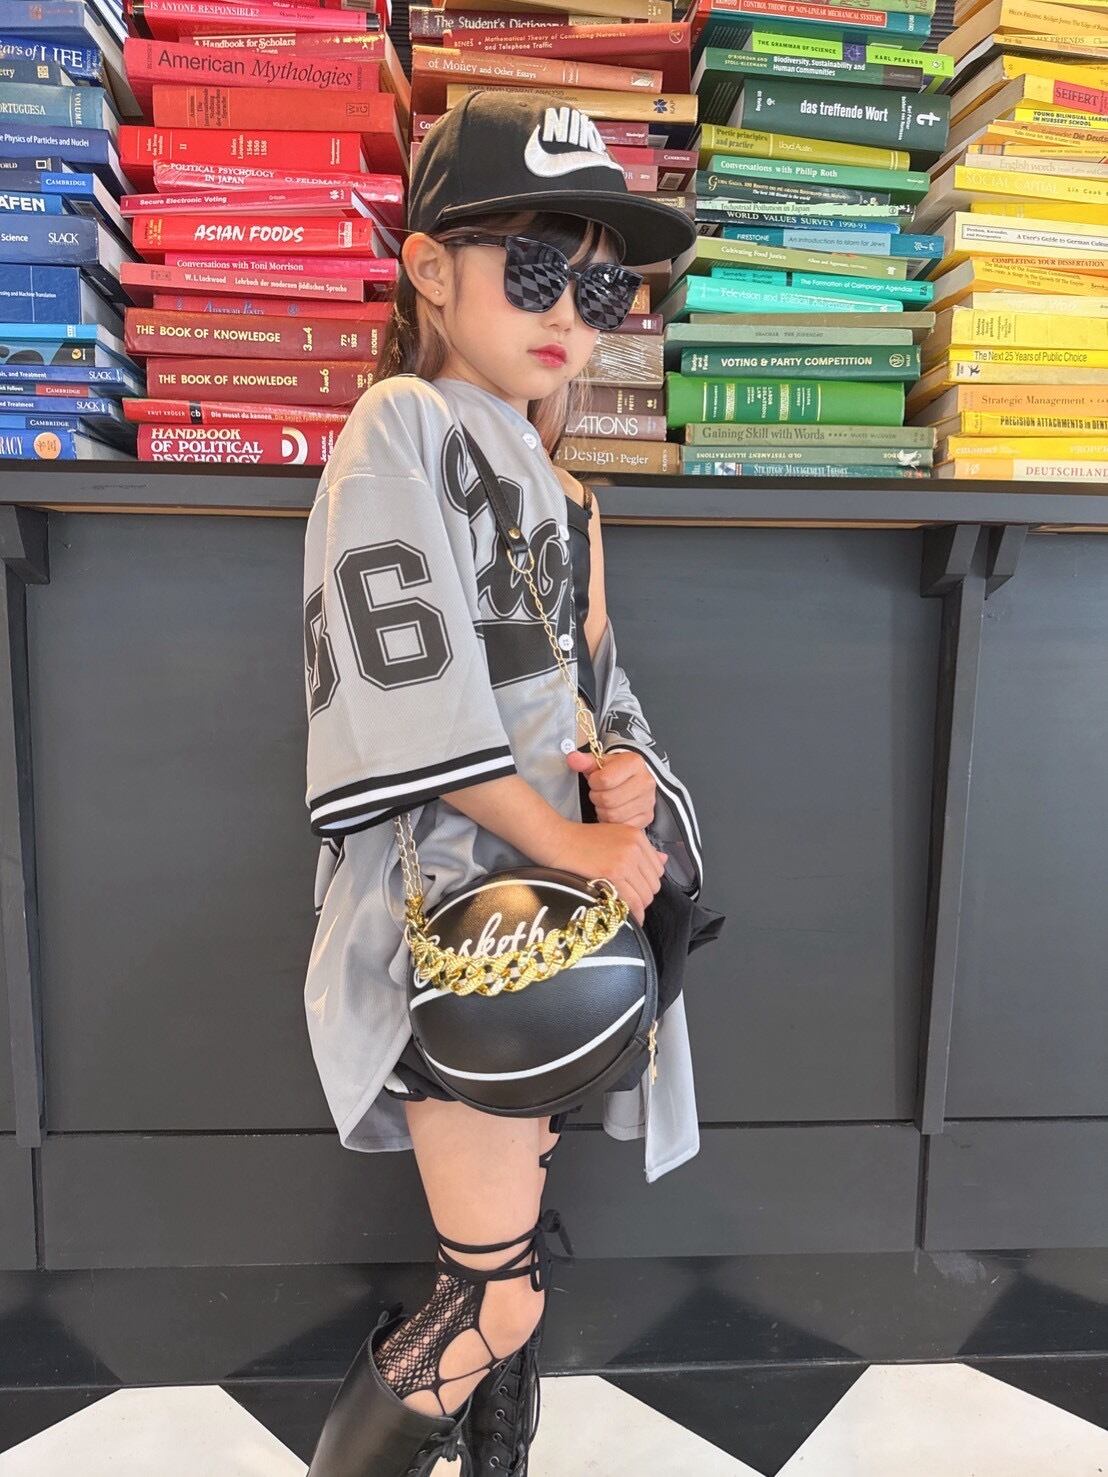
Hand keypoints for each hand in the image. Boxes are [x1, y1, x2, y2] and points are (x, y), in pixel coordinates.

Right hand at [544, 818, 666, 926]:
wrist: (558, 841)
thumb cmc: (582, 840)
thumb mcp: (616, 835)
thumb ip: (641, 848)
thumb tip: (665, 859)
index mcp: (637, 836)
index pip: (658, 869)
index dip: (648, 883)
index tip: (638, 890)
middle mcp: (635, 847)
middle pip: (653, 884)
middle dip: (644, 896)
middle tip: (631, 902)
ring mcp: (625, 861)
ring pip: (645, 895)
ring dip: (638, 906)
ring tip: (627, 909)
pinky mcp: (613, 874)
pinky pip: (633, 900)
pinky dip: (634, 913)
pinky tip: (628, 917)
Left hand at [565, 747, 655, 827]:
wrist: (630, 778)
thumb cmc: (613, 771)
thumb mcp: (598, 762)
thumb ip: (584, 761)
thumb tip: (573, 759)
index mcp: (634, 763)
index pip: (604, 779)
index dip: (594, 782)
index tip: (595, 780)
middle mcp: (645, 781)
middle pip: (608, 799)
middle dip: (597, 798)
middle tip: (599, 793)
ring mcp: (648, 801)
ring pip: (614, 816)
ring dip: (603, 811)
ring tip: (605, 802)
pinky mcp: (647, 817)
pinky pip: (622, 826)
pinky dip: (613, 822)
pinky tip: (613, 811)